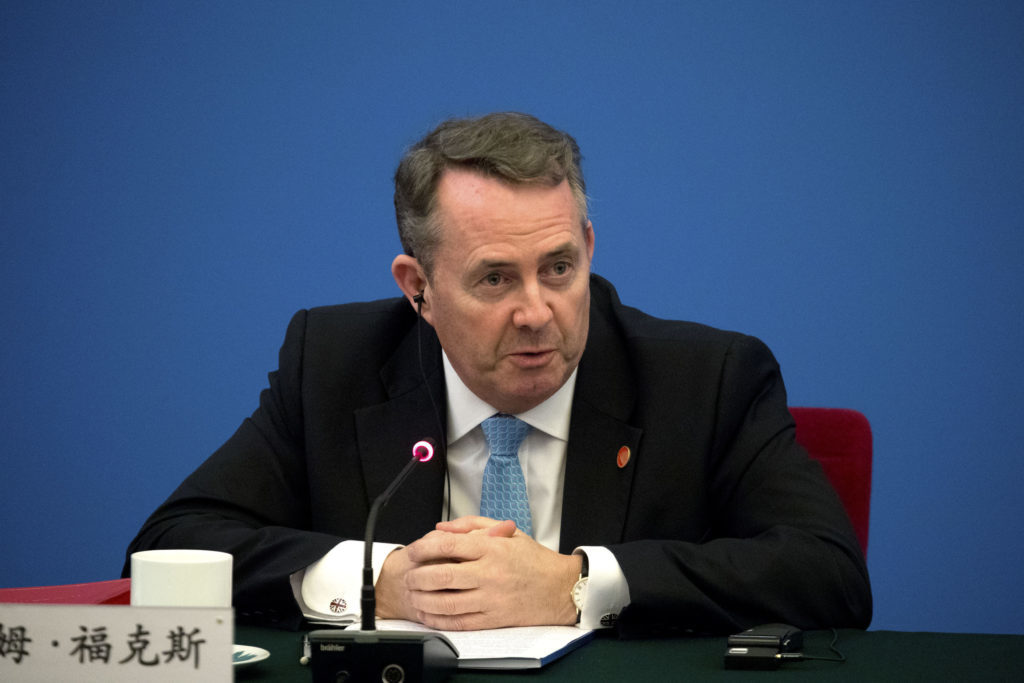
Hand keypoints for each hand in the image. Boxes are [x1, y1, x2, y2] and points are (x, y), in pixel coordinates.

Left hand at [379, 516, 581, 629]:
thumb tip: (440, 528)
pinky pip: (459, 622)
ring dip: (423, 600)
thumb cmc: (532, 559)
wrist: (559, 588)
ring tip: (413, 594)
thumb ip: (471, 526)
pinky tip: (428, 613)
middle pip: (442, 576)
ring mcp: (491, 599)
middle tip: (409, 575)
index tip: (413, 551)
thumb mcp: (507, 532)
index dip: (424, 548)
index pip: (448, 545)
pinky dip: (439, 620)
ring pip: (447, 603)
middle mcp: (489, 574)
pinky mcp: (493, 619)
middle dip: (418, 577)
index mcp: (492, 549)